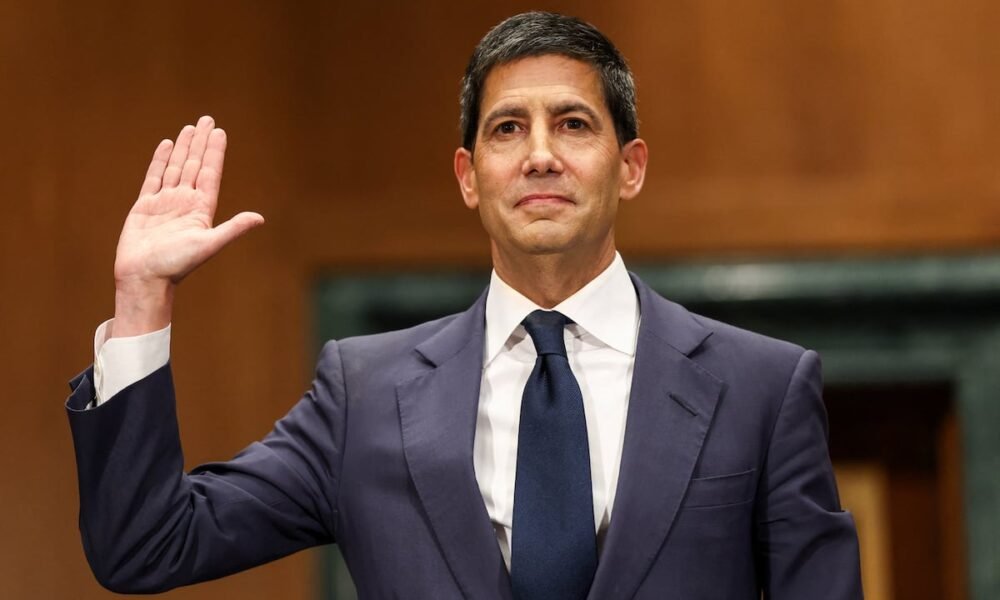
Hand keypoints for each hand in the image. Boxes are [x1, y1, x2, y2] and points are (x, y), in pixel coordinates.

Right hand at [112, 116, 263, 336]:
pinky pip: (153, 177)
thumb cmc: (176, 265)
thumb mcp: (208, 244)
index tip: (219, 132)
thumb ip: (232, 229)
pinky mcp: (145, 206)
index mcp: (201, 210)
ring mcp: (165, 203)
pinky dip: (160, 161)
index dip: (215, 152)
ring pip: (176, 168)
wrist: (144, 278)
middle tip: (207, 119)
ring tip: (190, 128)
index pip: (211, 174)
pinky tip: (166, 145)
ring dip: (183, 147)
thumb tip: (259, 218)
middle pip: (195, 165)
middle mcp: (185, 203)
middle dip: (201, 143)